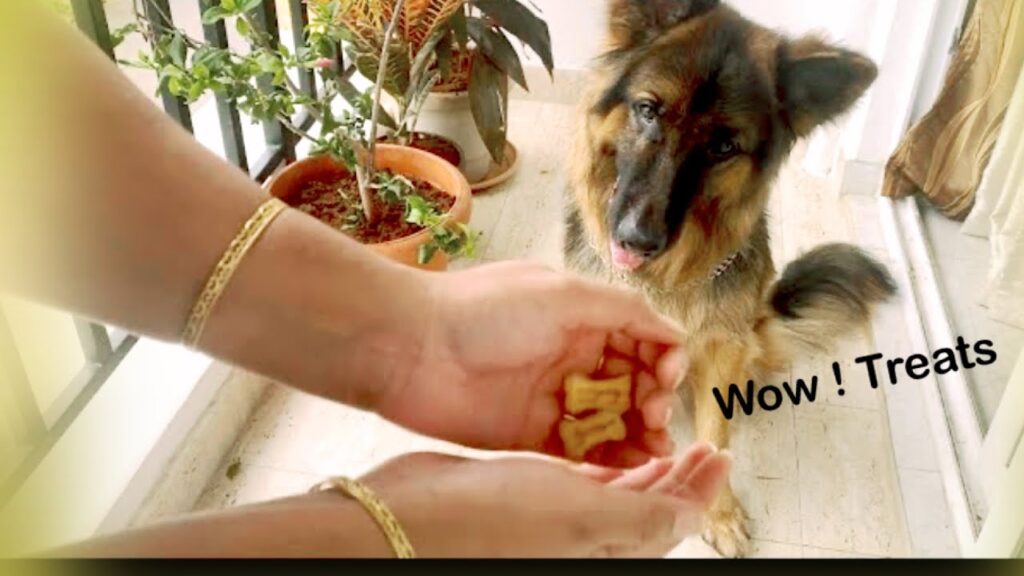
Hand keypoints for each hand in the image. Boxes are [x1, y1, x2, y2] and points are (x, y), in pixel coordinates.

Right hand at [358, 442, 730, 557]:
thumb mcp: (585, 519)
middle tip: (701, 441)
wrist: (414, 515)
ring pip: (618, 486)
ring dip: (644, 457)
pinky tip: (608, 438)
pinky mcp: (529, 488)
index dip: (702, 487)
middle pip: (651, 502)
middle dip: (679, 471)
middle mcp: (588, 535)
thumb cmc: (494, 523)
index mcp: (610, 548)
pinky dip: (603, 452)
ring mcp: (557, 513)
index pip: (674, 517)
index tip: (721, 455)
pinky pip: (582, 471)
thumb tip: (694, 516)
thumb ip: (646, 516)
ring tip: (660, 429)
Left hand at [376, 261, 687, 467]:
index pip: (641, 339)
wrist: (410, 348)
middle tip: (653, 414)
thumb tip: (674, 330)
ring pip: (612, 419)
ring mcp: (551, 396)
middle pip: (632, 383)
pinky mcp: (531, 433)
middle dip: (654, 399)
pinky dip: (609, 458)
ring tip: (652, 446)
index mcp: (580, 316)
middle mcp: (570, 355)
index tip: (666, 377)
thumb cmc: (481, 310)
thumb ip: (623, 311)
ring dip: (639, 433)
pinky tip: (629, 464)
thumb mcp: (562, 293)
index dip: (662, 358)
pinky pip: (581, 450)